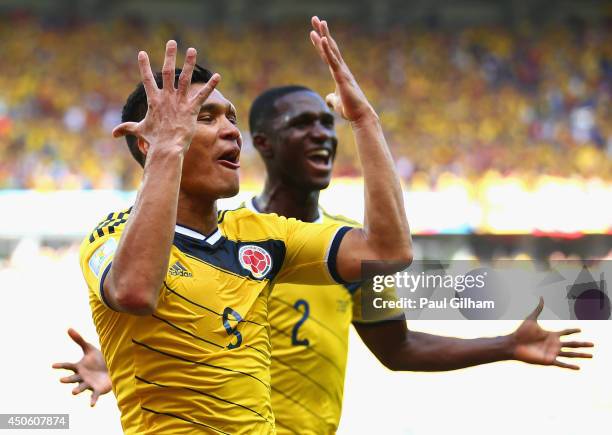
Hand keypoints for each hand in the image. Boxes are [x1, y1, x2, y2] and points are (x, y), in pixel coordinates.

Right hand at [52, 328, 111, 405]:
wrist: (111, 368)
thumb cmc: (98, 359)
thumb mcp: (89, 349)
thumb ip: (79, 340)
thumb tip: (68, 328)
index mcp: (79, 367)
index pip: (68, 366)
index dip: (61, 365)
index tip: (53, 365)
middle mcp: (82, 377)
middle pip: (73, 378)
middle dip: (67, 380)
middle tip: (62, 380)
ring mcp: (89, 384)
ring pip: (81, 387)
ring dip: (77, 390)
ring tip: (72, 392)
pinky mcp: (97, 389)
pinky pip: (94, 395)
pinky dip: (92, 400)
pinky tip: (91, 405)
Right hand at [112, 40, 220, 154]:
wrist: (167, 148)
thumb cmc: (153, 141)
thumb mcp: (139, 131)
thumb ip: (127, 128)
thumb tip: (113, 134)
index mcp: (154, 100)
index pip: (147, 79)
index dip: (144, 66)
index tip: (142, 53)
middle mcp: (166, 98)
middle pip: (167, 72)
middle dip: (169, 55)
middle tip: (172, 42)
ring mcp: (179, 102)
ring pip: (185, 78)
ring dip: (189, 63)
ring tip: (192, 50)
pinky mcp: (192, 109)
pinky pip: (202, 95)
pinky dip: (210, 85)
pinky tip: (218, 76)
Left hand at [309, 16, 375, 122]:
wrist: (360, 116)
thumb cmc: (350, 110)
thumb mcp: (337, 103)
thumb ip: (332, 98)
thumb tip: (328, 98)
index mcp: (339, 73)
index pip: (327, 55)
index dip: (320, 44)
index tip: (314, 33)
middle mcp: (341, 69)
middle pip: (330, 46)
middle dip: (322, 32)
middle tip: (316, 18)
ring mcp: (342, 71)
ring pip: (331, 49)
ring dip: (324, 34)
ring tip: (318, 21)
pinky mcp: (341, 76)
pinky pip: (333, 60)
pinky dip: (327, 49)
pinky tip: (323, 38)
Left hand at [511, 298, 593, 369]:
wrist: (513, 344)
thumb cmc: (520, 332)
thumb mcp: (531, 318)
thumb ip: (538, 309)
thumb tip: (541, 297)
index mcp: (551, 335)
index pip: (566, 332)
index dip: (573, 330)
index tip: (580, 329)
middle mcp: (554, 344)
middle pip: (572, 344)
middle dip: (583, 344)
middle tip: (593, 344)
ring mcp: (552, 352)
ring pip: (570, 354)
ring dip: (581, 355)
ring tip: (591, 356)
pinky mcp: (548, 360)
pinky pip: (562, 363)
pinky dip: (570, 366)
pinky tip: (579, 367)